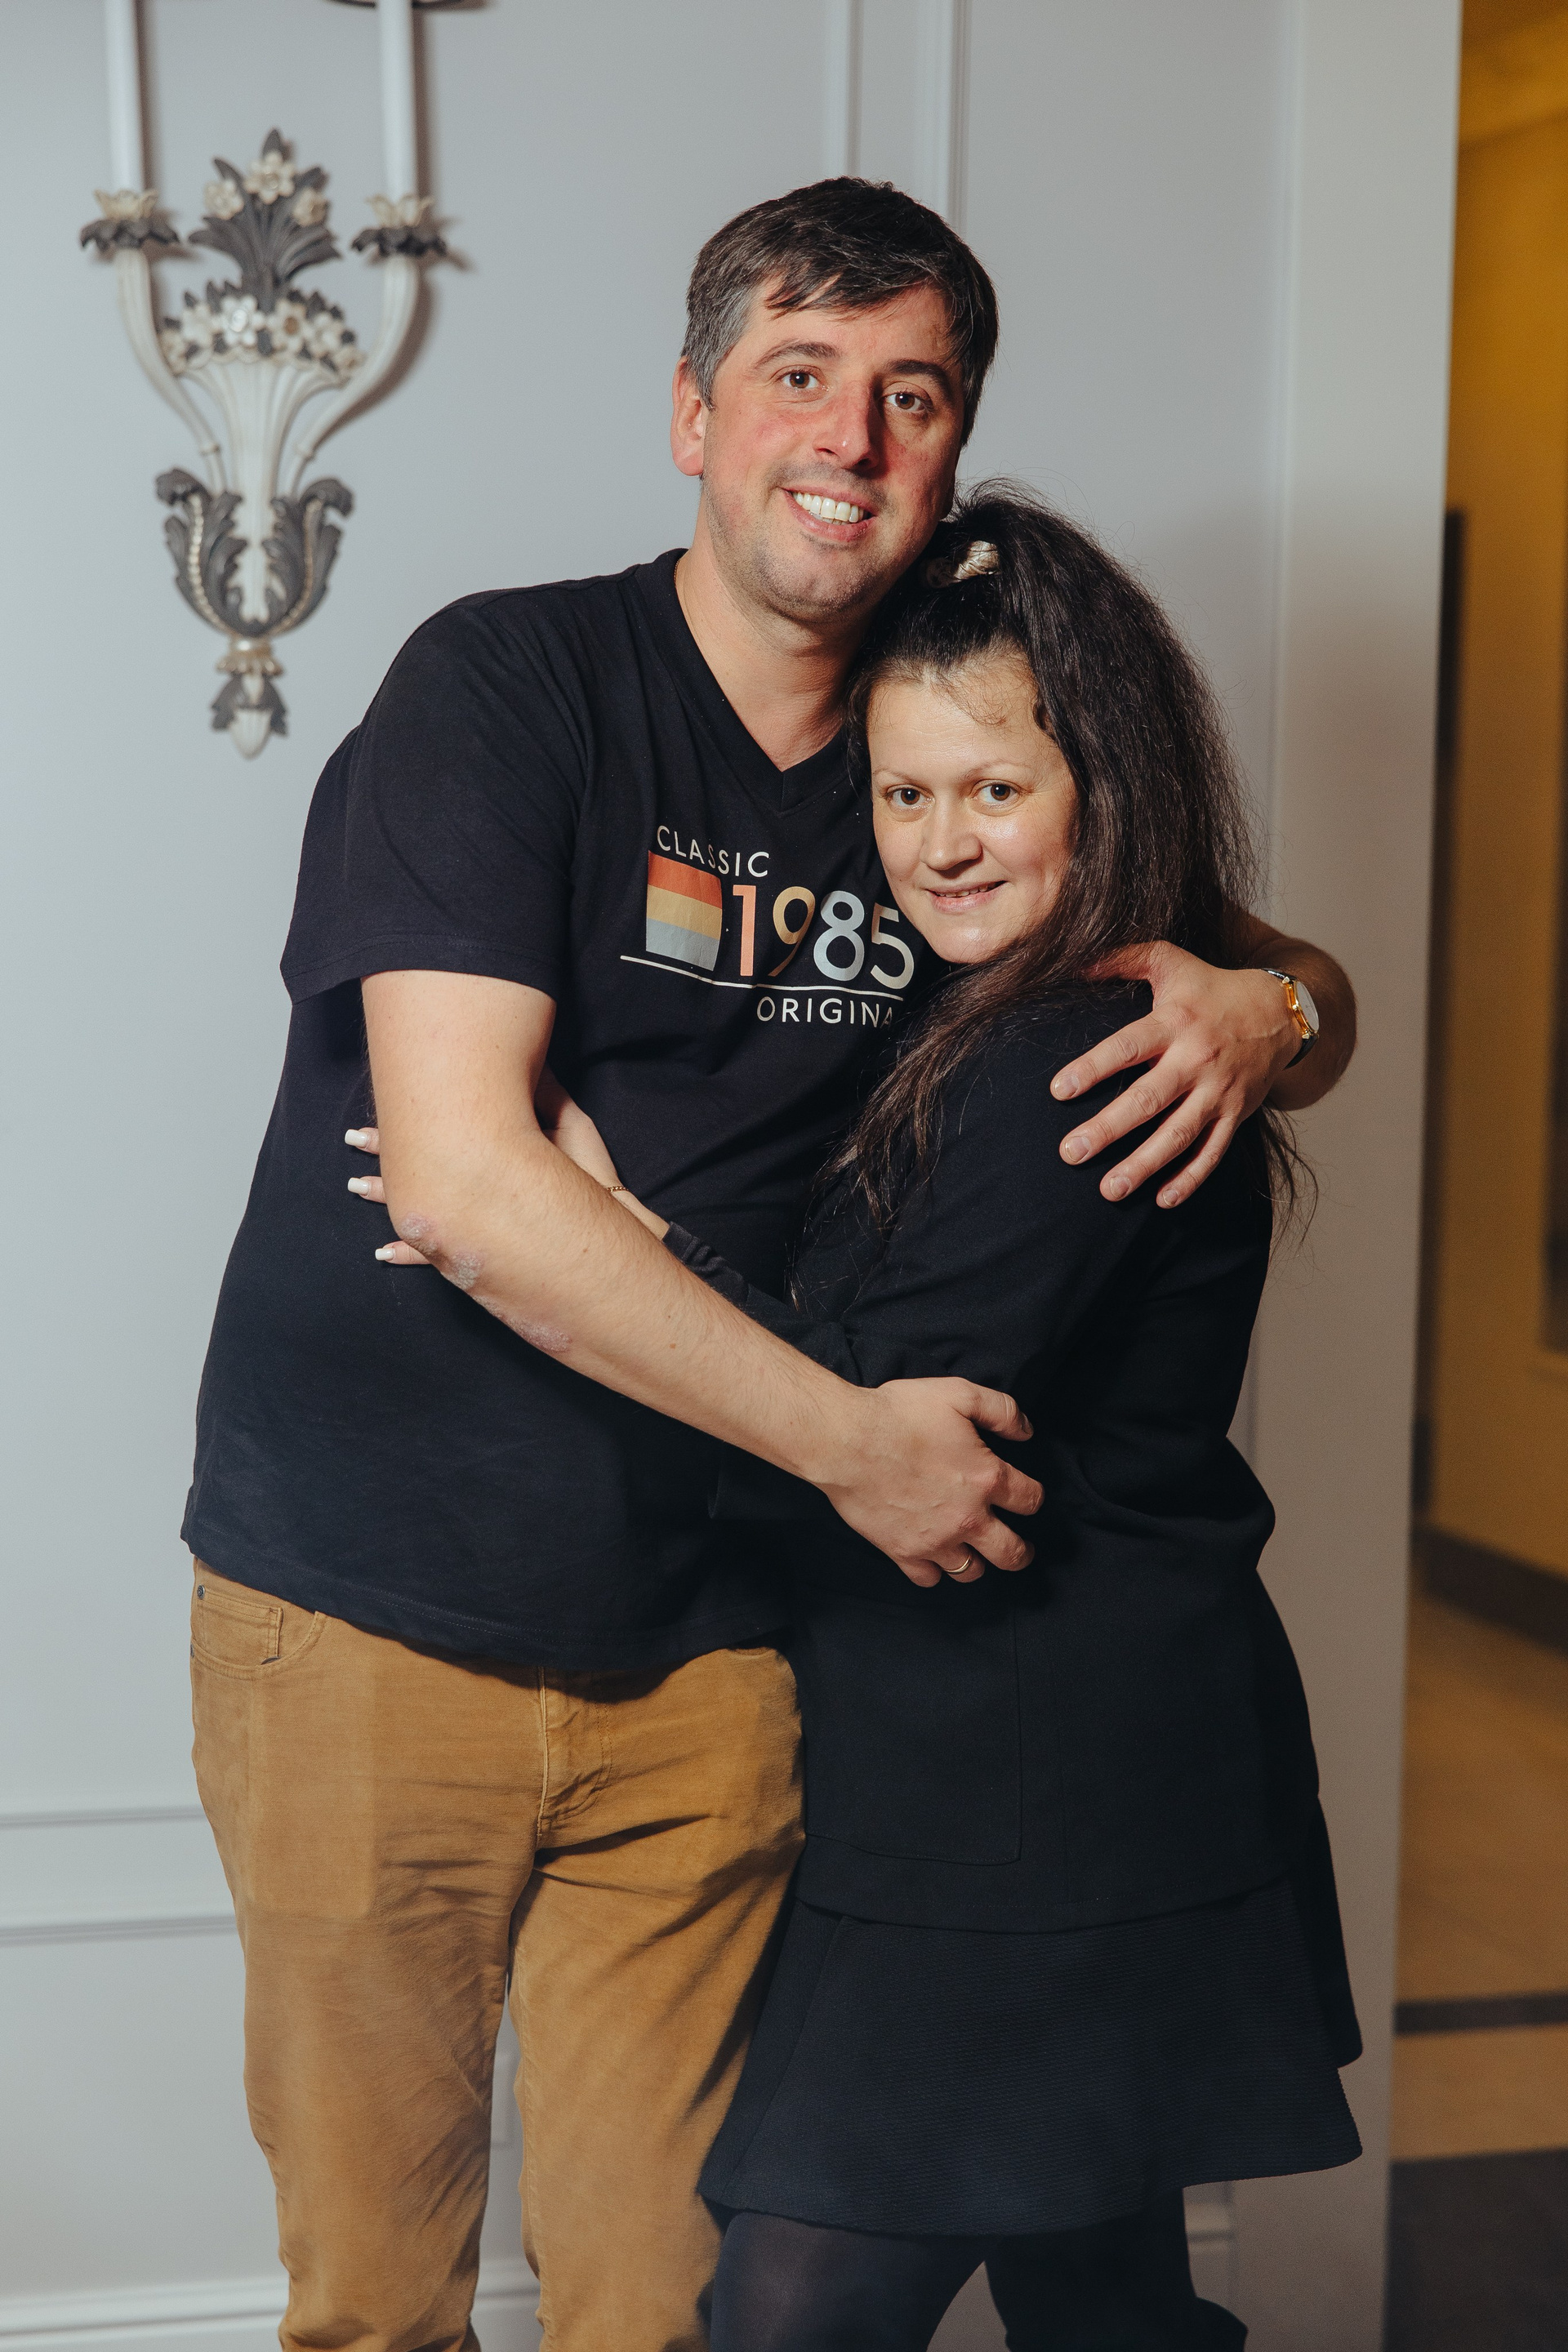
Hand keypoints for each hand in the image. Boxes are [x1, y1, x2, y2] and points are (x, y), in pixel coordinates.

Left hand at [347, 1070, 621, 1264]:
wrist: (611, 1229)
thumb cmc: (588, 1174)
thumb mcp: (570, 1121)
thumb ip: (544, 1090)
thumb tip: (526, 1060)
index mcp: (491, 1152)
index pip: (433, 1132)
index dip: (398, 1127)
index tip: (369, 1123)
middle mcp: (475, 1187)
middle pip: (418, 1165)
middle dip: (383, 1156)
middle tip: (352, 1140)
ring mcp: (474, 1221)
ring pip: (418, 1207)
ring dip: (385, 1198)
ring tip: (354, 1187)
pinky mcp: (480, 1251)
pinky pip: (435, 1254)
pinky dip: (409, 1254)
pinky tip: (384, 1253)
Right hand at [820, 1378, 1041, 1588]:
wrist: (846, 1441)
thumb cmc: (900, 1414)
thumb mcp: (959, 1394)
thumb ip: (1002, 1410)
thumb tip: (1026, 1432)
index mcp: (987, 1478)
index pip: (1030, 1500)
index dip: (1033, 1497)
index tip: (1026, 1495)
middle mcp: (968, 1517)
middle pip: (1012, 1552)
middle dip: (1022, 1552)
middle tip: (1021, 1548)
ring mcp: (935, 1540)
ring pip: (972, 1572)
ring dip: (979, 1562)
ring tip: (975, 1552)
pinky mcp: (902, 1552)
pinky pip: (929, 1579)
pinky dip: (935, 1572)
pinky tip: (934, 1557)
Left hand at [1050, 943, 1296, 1207]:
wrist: (1279, 1011)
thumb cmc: (1211, 987)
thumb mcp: (1171, 962)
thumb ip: (1124, 958)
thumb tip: (1075, 962)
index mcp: (1174, 1023)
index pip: (1127, 1048)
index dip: (1093, 1069)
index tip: (1059, 1091)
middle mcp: (1196, 1061)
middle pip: (1148, 1101)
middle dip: (1108, 1130)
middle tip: (1071, 1153)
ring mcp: (1218, 1092)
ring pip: (1178, 1136)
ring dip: (1144, 1166)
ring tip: (1109, 1190)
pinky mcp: (1236, 1114)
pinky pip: (1213, 1152)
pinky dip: (1190, 1179)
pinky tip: (1162, 1199)